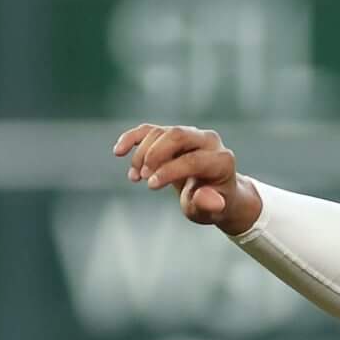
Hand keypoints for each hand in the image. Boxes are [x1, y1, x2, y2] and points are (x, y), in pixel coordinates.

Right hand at [112, 124, 258, 233]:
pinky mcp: (172, 134)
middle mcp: (208, 141)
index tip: (151, 186)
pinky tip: (118, 152)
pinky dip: (132, 138)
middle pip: (176, 135)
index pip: (192, 160)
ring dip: (141, 154)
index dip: (169, 171)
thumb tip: (205, 197)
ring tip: (135, 177)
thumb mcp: (213, 210)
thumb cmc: (212, 202)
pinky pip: (149, 130)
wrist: (214, 192)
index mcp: (222, 160)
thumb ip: (209, 204)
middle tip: (144, 177)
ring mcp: (190, 134)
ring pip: (159, 133)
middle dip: (155, 155)